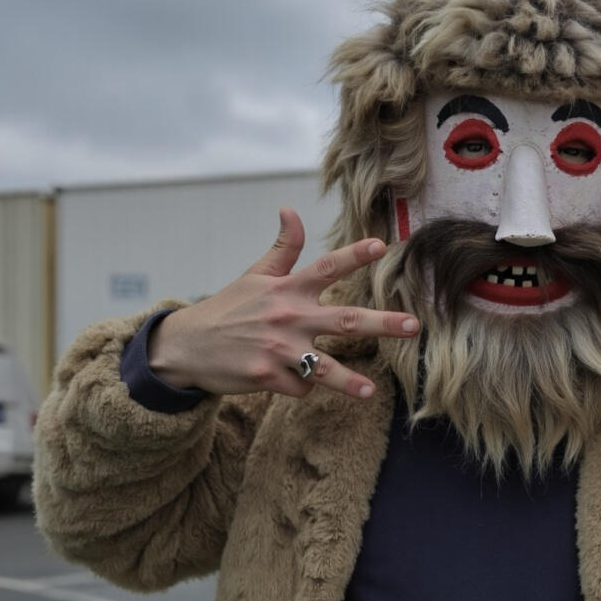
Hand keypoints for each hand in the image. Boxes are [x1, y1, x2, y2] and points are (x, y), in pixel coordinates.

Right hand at [148, 208, 419, 397]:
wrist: (186, 347)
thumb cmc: (228, 309)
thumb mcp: (254, 275)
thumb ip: (282, 249)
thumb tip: (291, 210)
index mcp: (288, 288)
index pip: (327, 266)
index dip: (355, 255)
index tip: (381, 245)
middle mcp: (288, 316)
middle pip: (345, 320)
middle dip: (383, 323)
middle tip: (413, 326)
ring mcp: (278, 349)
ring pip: (324, 366)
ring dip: (349, 380)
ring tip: (370, 391)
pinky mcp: (266, 376)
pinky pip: (301, 387)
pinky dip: (304, 387)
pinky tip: (293, 381)